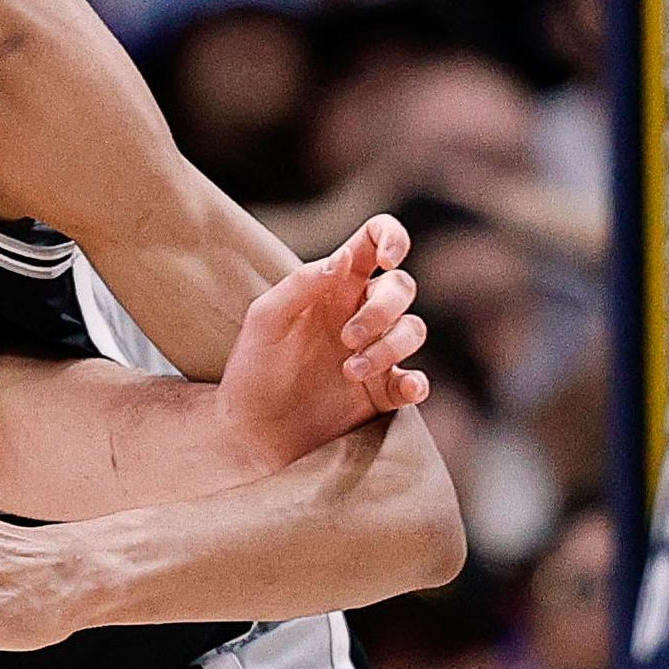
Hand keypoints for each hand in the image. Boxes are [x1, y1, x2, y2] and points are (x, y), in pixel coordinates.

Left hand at [218, 214, 427, 467]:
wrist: (251, 431)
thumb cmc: (253, 367)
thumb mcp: (266, 319)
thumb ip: (302, 283)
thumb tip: (345, 257)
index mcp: (334, 285)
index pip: (375, 241)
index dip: (392, 237)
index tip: (387, 260)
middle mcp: (360, 312)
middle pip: (401, 287)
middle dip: (381, 310)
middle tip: (345, 339)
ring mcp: (376, 351)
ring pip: (413, 330)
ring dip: (388, 348)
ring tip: (349, 371)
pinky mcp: (383, 392)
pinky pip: (417, 381)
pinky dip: (417, 383)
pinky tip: (404, 388)